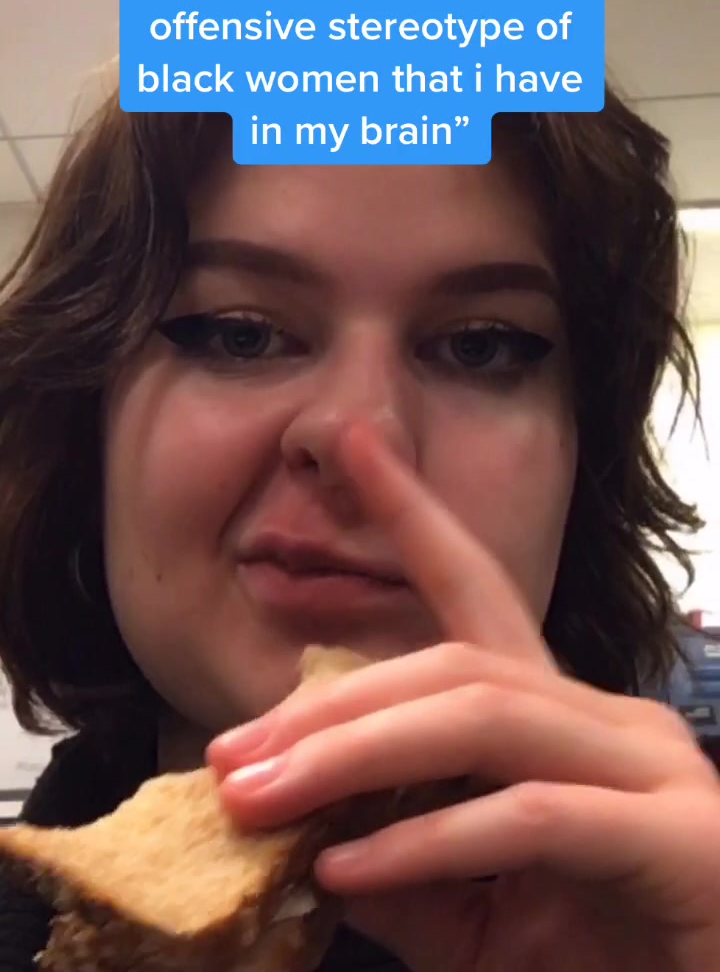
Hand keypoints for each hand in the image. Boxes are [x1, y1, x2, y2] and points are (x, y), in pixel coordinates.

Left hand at [208, 423, 719, 971]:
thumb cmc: (605, 964)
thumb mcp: (477, 918)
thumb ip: (404, 873)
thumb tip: (307, 844)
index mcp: (560, 718)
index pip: (477, 590)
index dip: (414, 512)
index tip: (352, 445)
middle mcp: (609, 718)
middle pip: (453, 664)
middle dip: (330, 704)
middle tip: (230, 755)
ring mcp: (651, 768)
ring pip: (482, 715)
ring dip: (357, 755)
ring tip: (263, 800)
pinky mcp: (676, 836)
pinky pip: (530, 815)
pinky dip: (427, 842)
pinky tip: (350, 869)